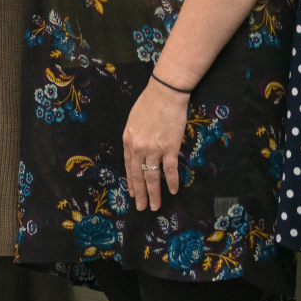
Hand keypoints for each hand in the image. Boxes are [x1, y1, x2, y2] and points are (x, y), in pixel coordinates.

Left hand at [121, 78, 189, 212]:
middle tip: (142, 207)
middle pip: (138, 175)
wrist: (165, 93)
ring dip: (154, 193)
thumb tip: (137, 149)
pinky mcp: (169, 148)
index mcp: (128, 140)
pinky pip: (169, 170)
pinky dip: (171, 182)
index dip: (131, 181)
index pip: (128, 166)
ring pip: (152, 176)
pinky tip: (172, 191)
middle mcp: (138, 148)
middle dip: (140, 193)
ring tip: (154, 206)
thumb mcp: (133, 121)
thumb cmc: (149, 102)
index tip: (132, 193)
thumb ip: (134, 137)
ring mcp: (153, 149)